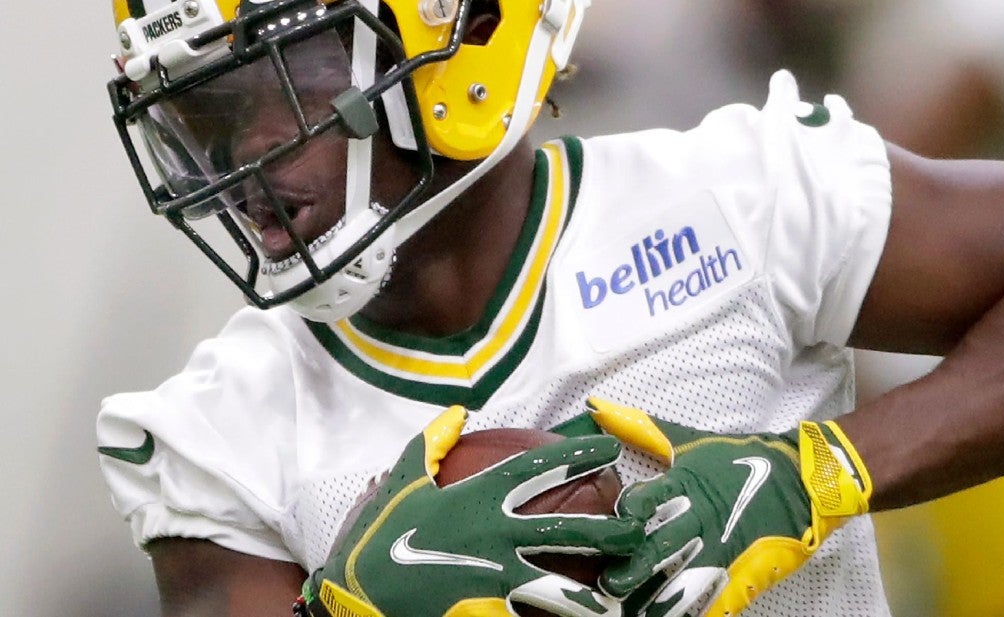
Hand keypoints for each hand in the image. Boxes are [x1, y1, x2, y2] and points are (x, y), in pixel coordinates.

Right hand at [297, 406, 642, 616]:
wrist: (356, 595)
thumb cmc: (380, 538)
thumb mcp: (403, 482)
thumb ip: (430, 444)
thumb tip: (456, 414)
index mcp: (478, 499)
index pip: (538, 471)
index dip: (577, 457)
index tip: (609, 449)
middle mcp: (494, 537)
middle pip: (566, 530)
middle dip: (609, 528)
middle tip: (640, 526)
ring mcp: (493, 579)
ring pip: (559, 587)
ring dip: (595, 593)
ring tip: (624, 596)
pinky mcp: (488, 612)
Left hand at [584, 398, 871, 616]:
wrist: (803, 477)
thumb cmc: (738, 457)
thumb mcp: (689, 441)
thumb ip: (642, 429)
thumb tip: (597, 407)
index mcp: (685, 485)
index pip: (643, 502)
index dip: (622, 517)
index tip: (608, 528)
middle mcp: (699, 518)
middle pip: (655, 550)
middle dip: (628, 573)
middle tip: (608, 586)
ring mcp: (722, 549)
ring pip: (680, 585)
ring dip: (655, 604)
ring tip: (633, 615)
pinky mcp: (744, 573)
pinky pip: (717, 602)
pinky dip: (697, 614)